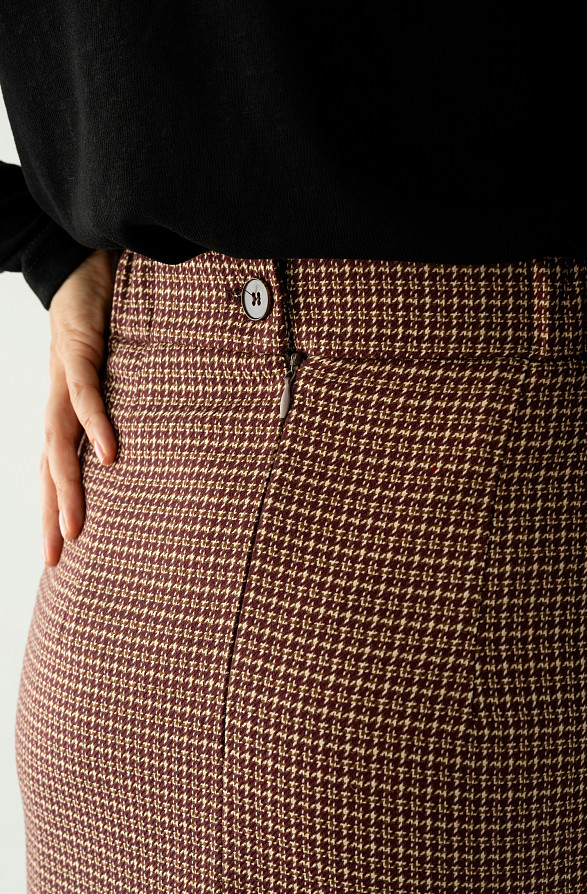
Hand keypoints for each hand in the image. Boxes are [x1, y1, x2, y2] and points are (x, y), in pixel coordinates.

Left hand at [41, 247, 120, 566]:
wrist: (81, 262)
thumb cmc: (102, 319)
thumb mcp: (118, 370)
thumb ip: (130, 403)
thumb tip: (154, 436)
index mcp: (67, 408)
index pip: (57, 466)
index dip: (56, 506)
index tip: (64, 549)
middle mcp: (59, 401)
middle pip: (50, 466)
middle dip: (53, 512)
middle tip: (58, 557)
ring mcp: (65, 378)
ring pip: (58, 441)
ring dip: (66, 485)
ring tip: (75, 525)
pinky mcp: (78, 351)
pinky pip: (85, 395)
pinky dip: (96, 426)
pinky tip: (109, 455)